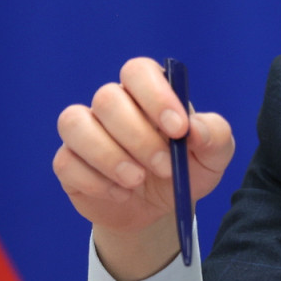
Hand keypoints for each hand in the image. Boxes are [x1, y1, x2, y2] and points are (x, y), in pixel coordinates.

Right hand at [53, 57, 234, 279]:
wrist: (160, 209)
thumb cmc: (186, 170)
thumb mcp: (214, 156)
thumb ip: (214, 135)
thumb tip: (195, 130)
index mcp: (148, 92)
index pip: (138, 71)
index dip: (156, 95)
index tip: (179, 129)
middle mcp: (112, 104)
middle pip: (107, 98)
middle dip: (139, 137)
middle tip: (165, 168)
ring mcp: (86, 130)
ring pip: (76, 124)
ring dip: (109, 156)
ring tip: (137, 181)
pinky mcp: (68, 161)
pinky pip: (66, 161)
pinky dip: (95, 181)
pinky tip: (121, 194)